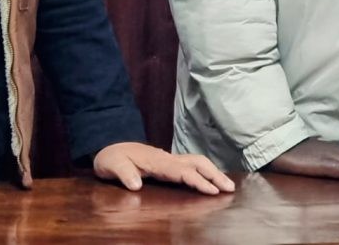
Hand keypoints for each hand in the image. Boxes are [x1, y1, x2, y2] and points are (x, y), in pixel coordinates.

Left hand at [93, 142, 234, 194]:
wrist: (108, 148)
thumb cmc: (111, 158)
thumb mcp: (111, 166)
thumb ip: (123, 173)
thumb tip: (135, 185)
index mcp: (156, 161)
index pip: (182, 171)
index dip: (198, 180)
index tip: (212, 190)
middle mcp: (166, 158)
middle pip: (196, 162)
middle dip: (214, 174)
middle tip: (230, 188)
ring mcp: (168, 160)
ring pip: (196, 162)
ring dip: (213, 172)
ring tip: (227, 185)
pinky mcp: (168, 164)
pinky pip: (191, 166)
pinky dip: (205, 171)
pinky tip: (212, 180)